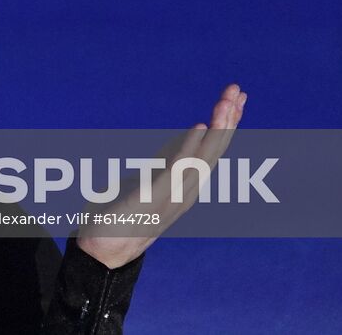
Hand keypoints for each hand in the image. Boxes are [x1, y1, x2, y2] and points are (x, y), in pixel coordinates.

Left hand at [75, 83, 247, 268]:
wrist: (103, 251)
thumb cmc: (125, 214)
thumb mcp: (152, 179)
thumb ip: (169, 162)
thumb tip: (186, 139)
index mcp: (186, 183)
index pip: (214, 148)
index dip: (228, 123)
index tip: (239, 96)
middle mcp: (186, 189)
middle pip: (214, 149)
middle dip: (227, 119)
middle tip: (237, 90)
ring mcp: (173, 195)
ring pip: (202, 156)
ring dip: (216, 128)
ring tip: (226, 103)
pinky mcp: (153, 198)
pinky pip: (176, 169)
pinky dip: (189, 147)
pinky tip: (199, 127)